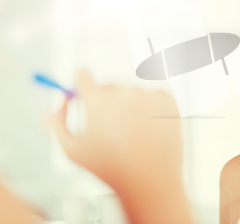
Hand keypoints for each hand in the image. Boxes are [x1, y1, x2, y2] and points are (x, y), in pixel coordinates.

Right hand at [49, 70, 182, 189]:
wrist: (150, 181)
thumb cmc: (109, 168)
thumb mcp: (72, 150)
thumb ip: (55, 122)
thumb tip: (60, 99)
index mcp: (97, 99)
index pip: (83, 75)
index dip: (81, 85)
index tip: (84, 92)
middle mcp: (123, 91)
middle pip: (109, 85)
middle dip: (106, 102)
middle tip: (111, 128)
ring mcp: (147, 94)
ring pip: (133, 94)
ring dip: (130, 107)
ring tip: (133, 136)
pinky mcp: (167, 100)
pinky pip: (153, 98)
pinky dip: (150, 110)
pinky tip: (149, 131)